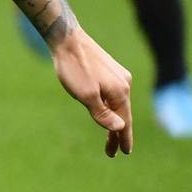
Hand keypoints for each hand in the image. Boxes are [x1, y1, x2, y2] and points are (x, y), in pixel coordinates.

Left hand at [50, 29, 134, 156]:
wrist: (67, 39)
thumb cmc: (74, 68)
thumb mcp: (85, 95)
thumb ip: (102, 113)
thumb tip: (120, 127)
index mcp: (120, 92)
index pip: (124, 122)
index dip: (123, 138)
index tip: (124, 152)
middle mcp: (124, 84)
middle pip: (122, 114)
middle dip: (116, 133)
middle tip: (111, 152)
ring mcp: (118, 76)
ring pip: (117, 104)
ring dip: (113, 120)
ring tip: (108, 136)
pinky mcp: (110, 70)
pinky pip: (113, 95)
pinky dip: (110, 107)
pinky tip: (105, 110)